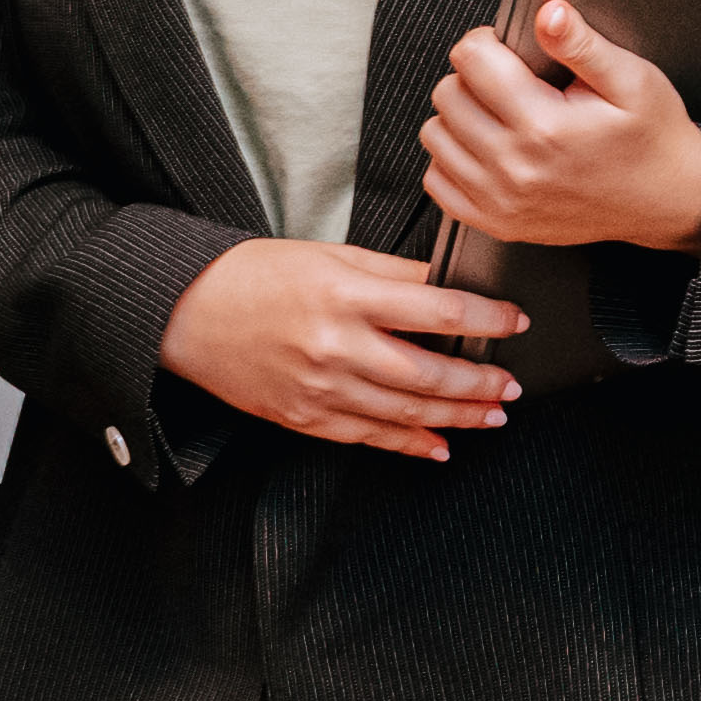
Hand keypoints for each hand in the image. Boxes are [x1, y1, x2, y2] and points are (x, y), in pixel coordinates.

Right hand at [159, 236, 525, 460]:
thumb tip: (451, 284)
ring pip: (406, 412)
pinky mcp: (304, 417)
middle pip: (430, 373)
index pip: (439, 310)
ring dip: (458, 417)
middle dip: (480, 383)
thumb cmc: (254, 275)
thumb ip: (393, 272)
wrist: (184, 311)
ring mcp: (320, 387)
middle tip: (513, 385)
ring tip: (492, 415)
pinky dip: (409, 443)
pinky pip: (369, 436)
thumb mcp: (329, 255)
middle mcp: (336, 345)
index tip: (516, 321)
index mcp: (346, 294)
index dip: (488, 319)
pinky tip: (439, 445)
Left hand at [422, 0, 700, 261]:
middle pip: (447, 94)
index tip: (507, 49)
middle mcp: (515, 167)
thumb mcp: (632, 80)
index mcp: (544, 125)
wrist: (669, 202)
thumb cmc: (652, 139)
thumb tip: (548, 14)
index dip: (487, 42)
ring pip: (436, 135)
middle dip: (472, 77)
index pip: (472, 60)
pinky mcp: (497, 222)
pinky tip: (487, 149)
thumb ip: (583, 44)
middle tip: (509, 82)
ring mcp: (501, 200)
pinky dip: (453, 160)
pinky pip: (438, 182)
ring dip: (459, 117)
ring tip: (499, 114)